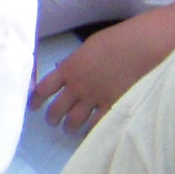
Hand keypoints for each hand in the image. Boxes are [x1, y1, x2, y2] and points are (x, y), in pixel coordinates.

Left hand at [30, 12, 174, 131]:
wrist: (140, 47)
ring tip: (69, 129)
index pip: (43, 88)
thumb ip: (73, 62)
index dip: (36, 100)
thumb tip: (61, 68)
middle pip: (56, 109)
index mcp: (68, 69)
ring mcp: (94, 99)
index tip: (33, 106)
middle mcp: (77, 87)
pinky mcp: (111, 106)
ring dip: (68, 127)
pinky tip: (89, 133)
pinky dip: (90, 130)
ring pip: (73, 120)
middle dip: (52, 118)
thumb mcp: (86, 47)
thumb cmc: (115, 40)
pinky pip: (96, 124)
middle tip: (52, 121)